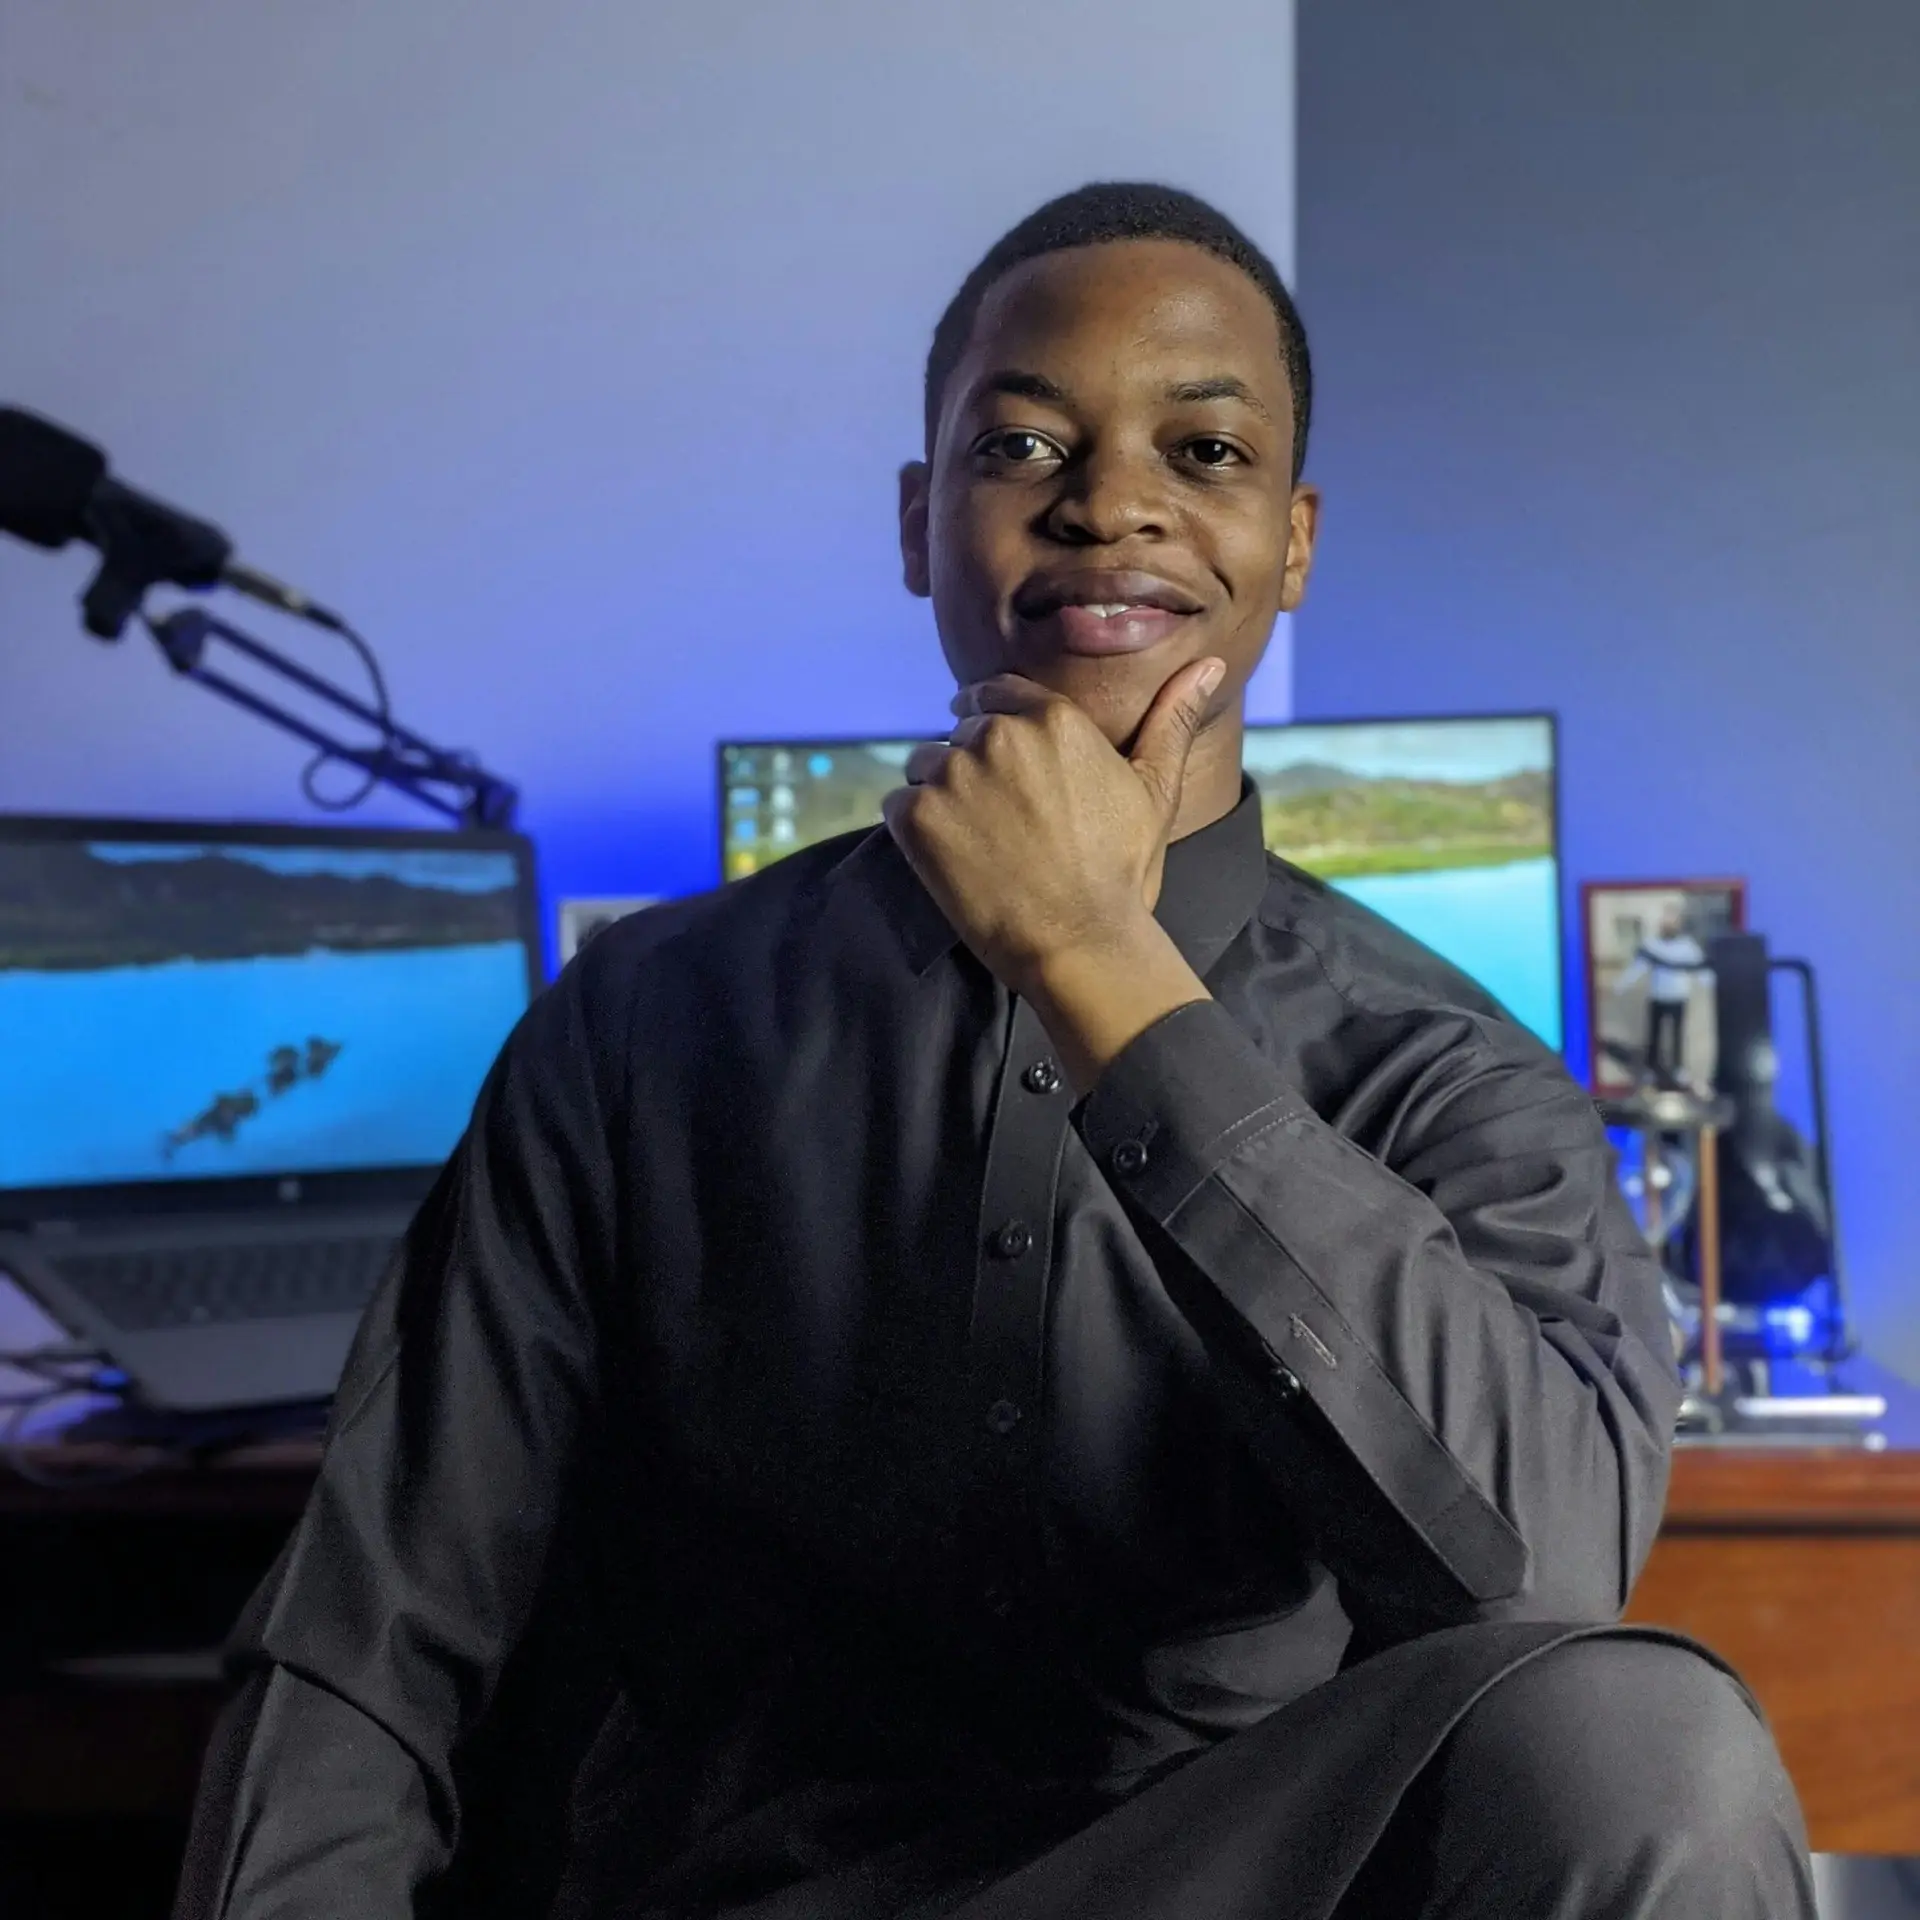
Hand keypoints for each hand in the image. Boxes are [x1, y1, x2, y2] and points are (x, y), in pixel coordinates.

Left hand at [881, 656, 1224, 998]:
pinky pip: (897, 805)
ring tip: (976, 841)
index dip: (993, 722)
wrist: (1080, 943)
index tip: (997, 756)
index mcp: (1052, 718)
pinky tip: (951, 859)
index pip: (995, 693)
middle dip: (973, 767)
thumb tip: (1209, 665)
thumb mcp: (1155, 791)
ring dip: (941, 796)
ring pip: (925, 766)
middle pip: (960, 732)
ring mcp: (953, 775)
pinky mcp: (917, 818)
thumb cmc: (1122, 872)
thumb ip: (1172, 719)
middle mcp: (997, 735)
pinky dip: (914, 830)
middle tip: (997, 820)